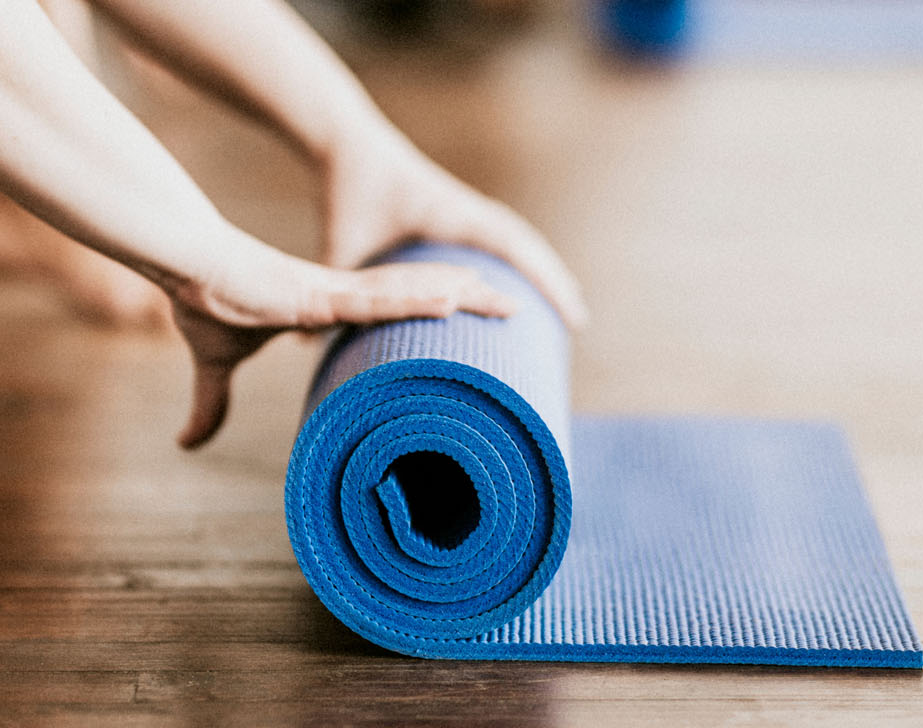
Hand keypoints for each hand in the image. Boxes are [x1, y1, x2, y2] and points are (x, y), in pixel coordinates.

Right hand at [172, 253, 515, 448]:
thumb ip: (212, 404)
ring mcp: (338, 291)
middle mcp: (347, 295)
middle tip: (514, 306)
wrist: (186, 268)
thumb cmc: (205, 303)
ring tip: (504, 299)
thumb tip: (187, 444)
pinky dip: (415, 299)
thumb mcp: (215, 365)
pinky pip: (380, 297)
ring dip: (458, 296)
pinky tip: (453, 298)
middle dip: (468, 301)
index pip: (396, 309)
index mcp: (333, 305)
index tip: (467, 318)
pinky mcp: (323, 292)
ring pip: (411, 293)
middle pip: (420, 296)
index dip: (432, 310)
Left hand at [319, 128, 588, 327]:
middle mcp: (468, 211)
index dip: (541, 277)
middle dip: (554, 281)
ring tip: (566, 307)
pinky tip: (532, 284)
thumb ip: (335, 287)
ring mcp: (468, 211)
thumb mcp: (341, 245)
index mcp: (451, 215)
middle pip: (527, 246)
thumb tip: (304, 347)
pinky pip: (504, 237)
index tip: (563, 310)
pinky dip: (524, 258)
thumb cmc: (347, 192)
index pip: (510, 245)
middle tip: (578, 322)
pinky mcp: (462, 212)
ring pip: (521, 241)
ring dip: (544, 270)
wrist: (348, 144)